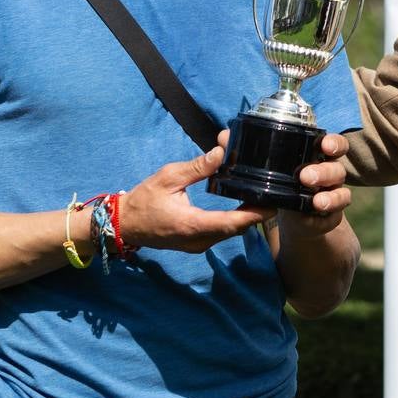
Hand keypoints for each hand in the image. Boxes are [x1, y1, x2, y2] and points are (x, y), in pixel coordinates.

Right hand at [116, 146, 273, 253]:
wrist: (124, 224)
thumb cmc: (144, 200)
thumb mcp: (169, 177)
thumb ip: (198, 167)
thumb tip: (222, 151)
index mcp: (193, 225)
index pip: (232, 223)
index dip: (255, 215)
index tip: (274, 205)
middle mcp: (198, 240)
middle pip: (236, 229)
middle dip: (256, 214)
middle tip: (272, 194)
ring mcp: (197, 245)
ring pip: (230, 233)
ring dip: (246, 218)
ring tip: (261, 197)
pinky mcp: (196, 244)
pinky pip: (221, 234)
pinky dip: (234, 222)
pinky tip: (242, 206)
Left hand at [278, 132, 352, 240]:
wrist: (293, 221)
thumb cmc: (286, 190)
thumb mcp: (279, 178)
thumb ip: (276, 169)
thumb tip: (257, 162)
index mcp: (318, 158)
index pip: (334, 145)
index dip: (334, 143)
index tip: (325, 145)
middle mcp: (331, 173)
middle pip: (337, 168)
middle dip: (324, 172)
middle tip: (305, 177)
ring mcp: (335, 193)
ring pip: (342, 191)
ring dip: (331, 196)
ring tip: (317, 202)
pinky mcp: (336, 213)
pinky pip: (338, 211)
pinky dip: (329, 210)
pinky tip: (316, 213)